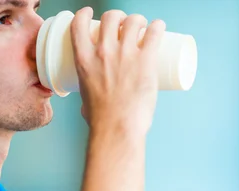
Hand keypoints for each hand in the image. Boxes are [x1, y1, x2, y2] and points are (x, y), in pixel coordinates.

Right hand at [70, 7, 165, 134]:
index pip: (78, 24)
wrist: (117, 127)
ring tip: (143, 26)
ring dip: (138, 20)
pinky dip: (158, 26)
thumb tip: (89, 105)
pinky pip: (154, 34)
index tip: (90, 13)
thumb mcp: (85, 100)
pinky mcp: (145, 60)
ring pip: (133, 21)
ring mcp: (125, 54)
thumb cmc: (101, 120)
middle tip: (125, 25)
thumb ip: (88, 96)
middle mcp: (103, 51)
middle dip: (118, 17)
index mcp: (84, 59)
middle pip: (110, 18)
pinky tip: (160, 26)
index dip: (84, 14)